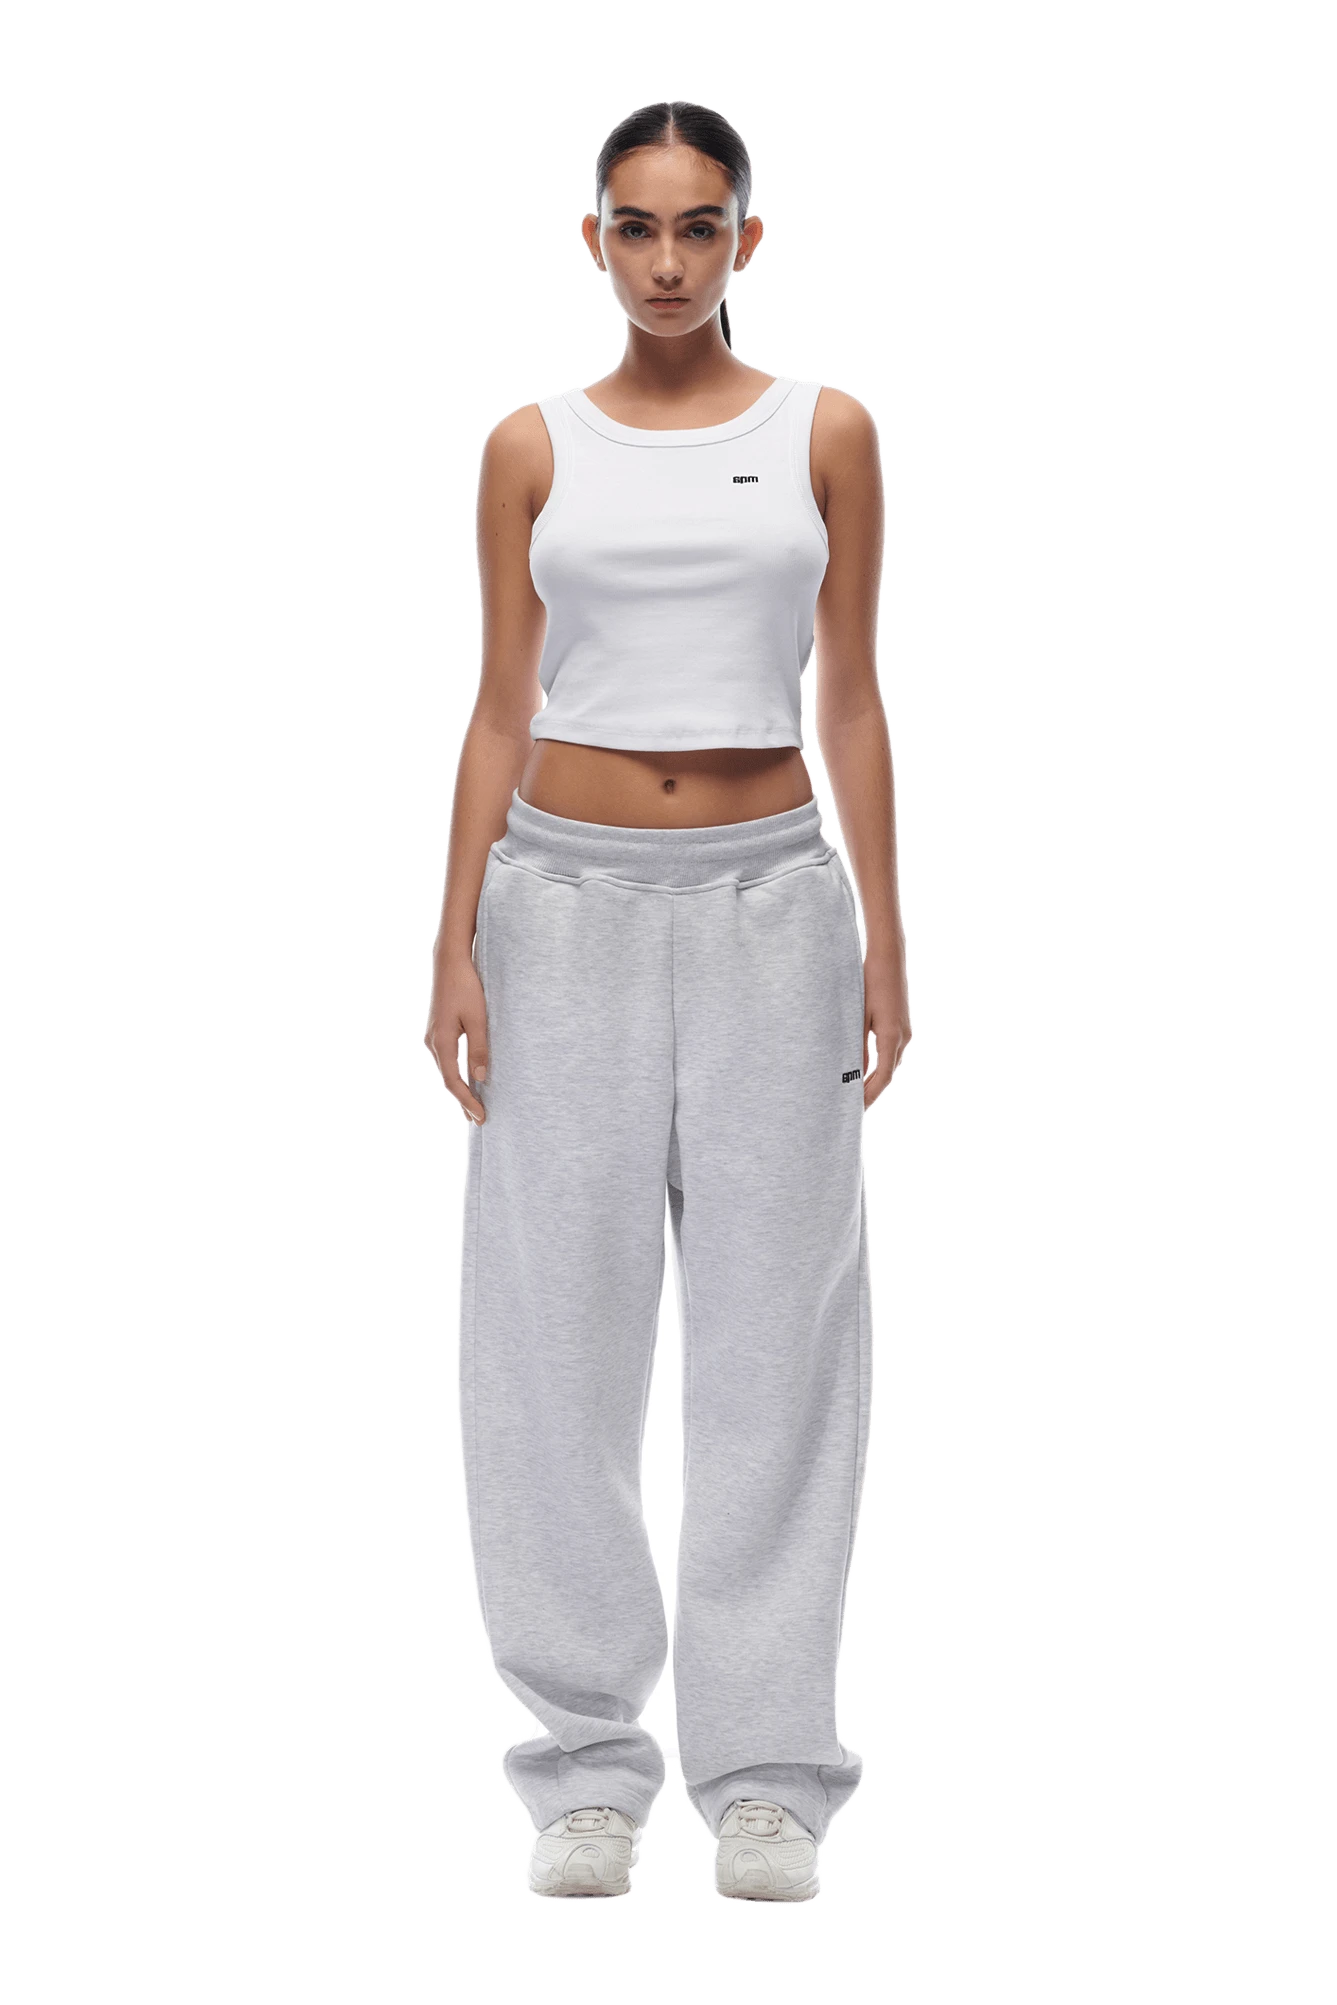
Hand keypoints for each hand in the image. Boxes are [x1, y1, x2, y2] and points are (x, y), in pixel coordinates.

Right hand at [425, 953, 488, 1124]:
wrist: (449, 962)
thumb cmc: (466, 987)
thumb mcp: (478, 1018)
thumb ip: (479, 1048)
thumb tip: (480, 1077)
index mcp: (442, 1042)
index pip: (455, 1081)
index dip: (468, 1101)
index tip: (481, 1116)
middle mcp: (433, 1042)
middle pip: (448, 1080)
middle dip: (463, 1101)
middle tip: (477, 1120)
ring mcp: (433, 1036)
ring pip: (446, 1070)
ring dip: (459, 1089)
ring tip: (472, 1106)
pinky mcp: (437, 1030)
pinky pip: (446, 1060)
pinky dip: (456, 1074)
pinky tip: (464, 1079)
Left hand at [862, 942, 912, 1111]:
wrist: (888, 958)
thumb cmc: (870, 982)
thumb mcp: (859, 1015)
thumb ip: (857, 1044)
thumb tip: (852, 1070)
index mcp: (891, 1037)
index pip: (882, 1076)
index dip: (870, 1094)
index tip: (857, 1108)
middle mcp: (903, 1037)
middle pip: (888, 1073)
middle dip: (872, 1091)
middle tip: (854, 1105)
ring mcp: (905, 1031)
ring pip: (891, 1063)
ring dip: (877, 1078)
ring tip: (859, 1091)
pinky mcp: (902, 1024)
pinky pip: (892, 1052)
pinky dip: (881, 1064)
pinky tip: (868, 1068)